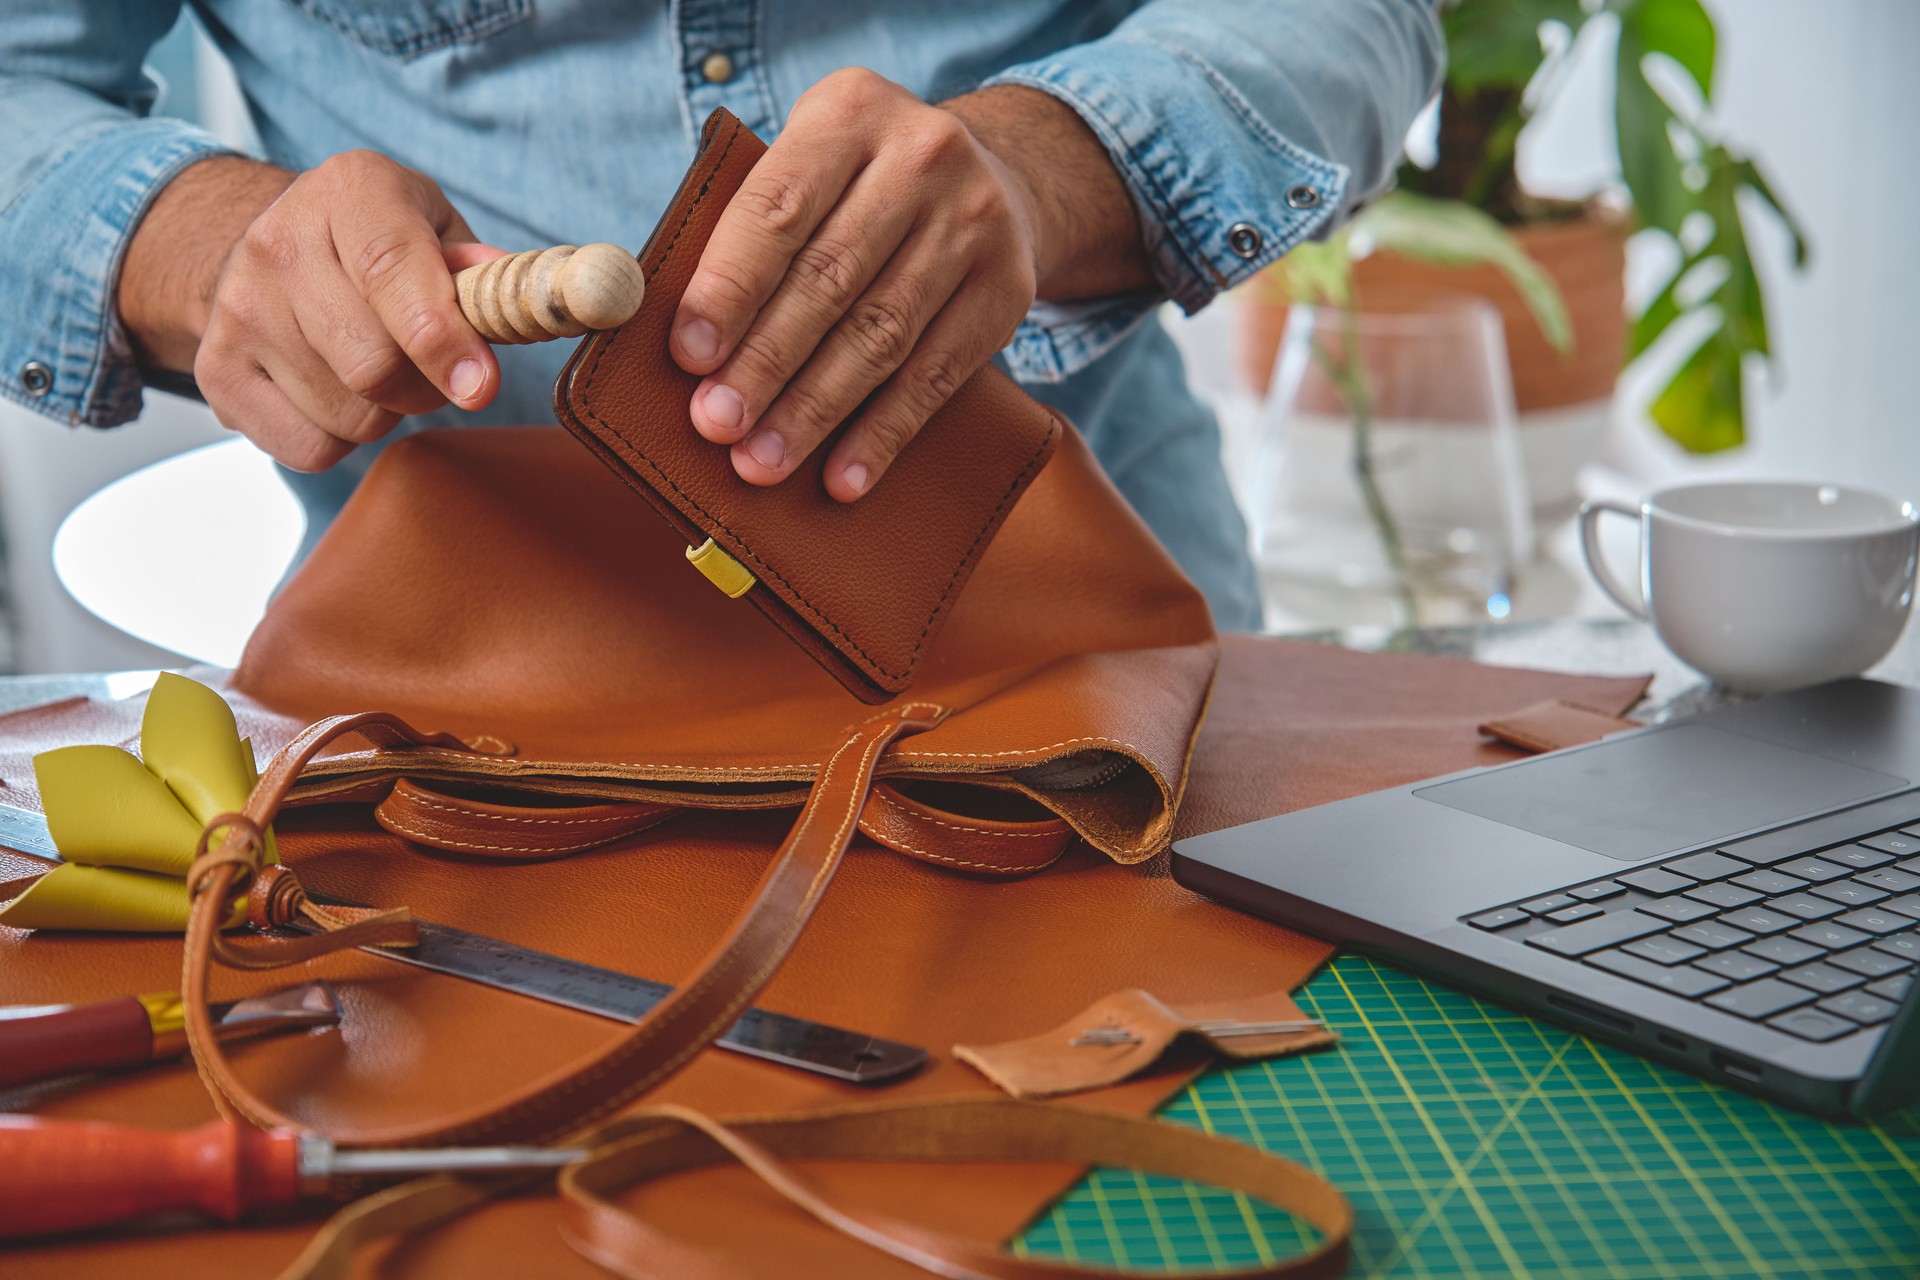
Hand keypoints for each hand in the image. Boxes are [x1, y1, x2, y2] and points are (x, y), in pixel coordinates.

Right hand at [122, 153, 502, 470]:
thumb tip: (497, 309)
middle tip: (433, 370)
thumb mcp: (435, 228)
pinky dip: (340, 439)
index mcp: (348, 192)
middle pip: (373, 365)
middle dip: (425, 388)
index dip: (440, 338)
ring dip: (386, 413)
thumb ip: (477, 271)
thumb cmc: (377, 243)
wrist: (275, 250)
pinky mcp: (216, 370)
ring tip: (377, 370)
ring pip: (348, 415)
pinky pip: (309, 448)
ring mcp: (238, 308)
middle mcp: (279, 242)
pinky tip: (336, 392)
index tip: (479, 387)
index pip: (392, 270)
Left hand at [671, 70, 1044, 501]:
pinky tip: (842, 478)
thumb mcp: (813, 162)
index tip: (688, 357)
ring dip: (814, 410)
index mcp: (850, 113)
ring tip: (761, 462)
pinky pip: (935, 375)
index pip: (777, 209)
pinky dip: (883, 433)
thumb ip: (752, 228)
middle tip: (716, 425)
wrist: (999, 177)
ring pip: (881, 334)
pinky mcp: (1008, 289)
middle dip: (764, 362)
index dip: (729, 288)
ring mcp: (975, 223)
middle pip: (829, 278)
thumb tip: (682, 344)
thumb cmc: (862, 187)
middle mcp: (922, 157)